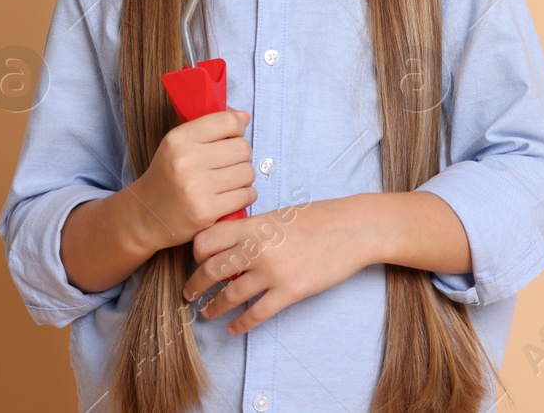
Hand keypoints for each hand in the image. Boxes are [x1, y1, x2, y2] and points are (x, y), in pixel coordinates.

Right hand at [131, 108, 256, 251]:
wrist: (145, 215)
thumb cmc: (168, 176)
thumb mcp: (179, 144)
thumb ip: (211, 126)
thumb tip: (244, 117)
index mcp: (179, 139)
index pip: (228, 122)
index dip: (237, 128)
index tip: (231, 137)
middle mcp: (186, 161)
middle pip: (243, 148)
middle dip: (240, 156)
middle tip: (226, 165)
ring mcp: (196, 188)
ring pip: (248, 172)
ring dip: (243, 178)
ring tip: (227, 182)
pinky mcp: (206, 211)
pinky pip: (247, 195)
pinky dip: (245, 195)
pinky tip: (230, 196)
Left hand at [181, 197, 380, 336]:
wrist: (354, 229)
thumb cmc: (321, 218)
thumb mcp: (281, 215)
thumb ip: (255, 229)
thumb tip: (233, 245)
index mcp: (255, 225)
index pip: (207, 240)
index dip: (196, 253)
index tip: (196, 261)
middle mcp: (258, 249)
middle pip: (211, 270)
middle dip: (195, 285)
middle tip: (189, 293)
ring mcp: (273, 272)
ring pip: (229, 296)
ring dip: (213, 307)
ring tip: (207, 312)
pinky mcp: (290, 292)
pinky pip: (256, 314)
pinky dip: (240, 324)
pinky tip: (233, 328)